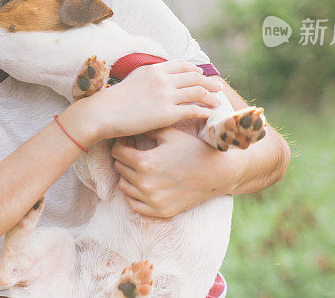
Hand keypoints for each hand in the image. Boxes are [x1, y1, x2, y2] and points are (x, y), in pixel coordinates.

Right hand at [71, 60, 222, 141]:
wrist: (103, 112)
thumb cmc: (113, 100)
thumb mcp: (133, 79)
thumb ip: (149, 77)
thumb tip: (157, 78)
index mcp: (154, 70)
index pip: (182, 65)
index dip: (194, 71)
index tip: (201, 76)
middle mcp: (163, 79)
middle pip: (194, 78)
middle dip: (209, 83)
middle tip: (218, 88)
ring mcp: (166, 96)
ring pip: (198, 92)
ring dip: (211, 97)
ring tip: (218, 102)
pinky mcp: (167, 114)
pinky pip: (193, 110)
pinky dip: (204, 111)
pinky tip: (208, 114)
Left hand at [110, 126, 239, 217]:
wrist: (217, 172)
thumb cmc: (193, 148)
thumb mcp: (169, 133)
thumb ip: (146, 128)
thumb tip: (129, 123)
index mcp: (146, 162)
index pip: (117, 152)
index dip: (121, 142)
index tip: (128, 139)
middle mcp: (146, 184)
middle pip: (119, 168)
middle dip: (124, 157)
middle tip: (132, 150)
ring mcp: (152, 200)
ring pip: (124, 186)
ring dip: (127, 175)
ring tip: (138, 166)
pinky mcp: (160, 211)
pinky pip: (134, 204)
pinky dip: (134, 194)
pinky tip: (143, 183)